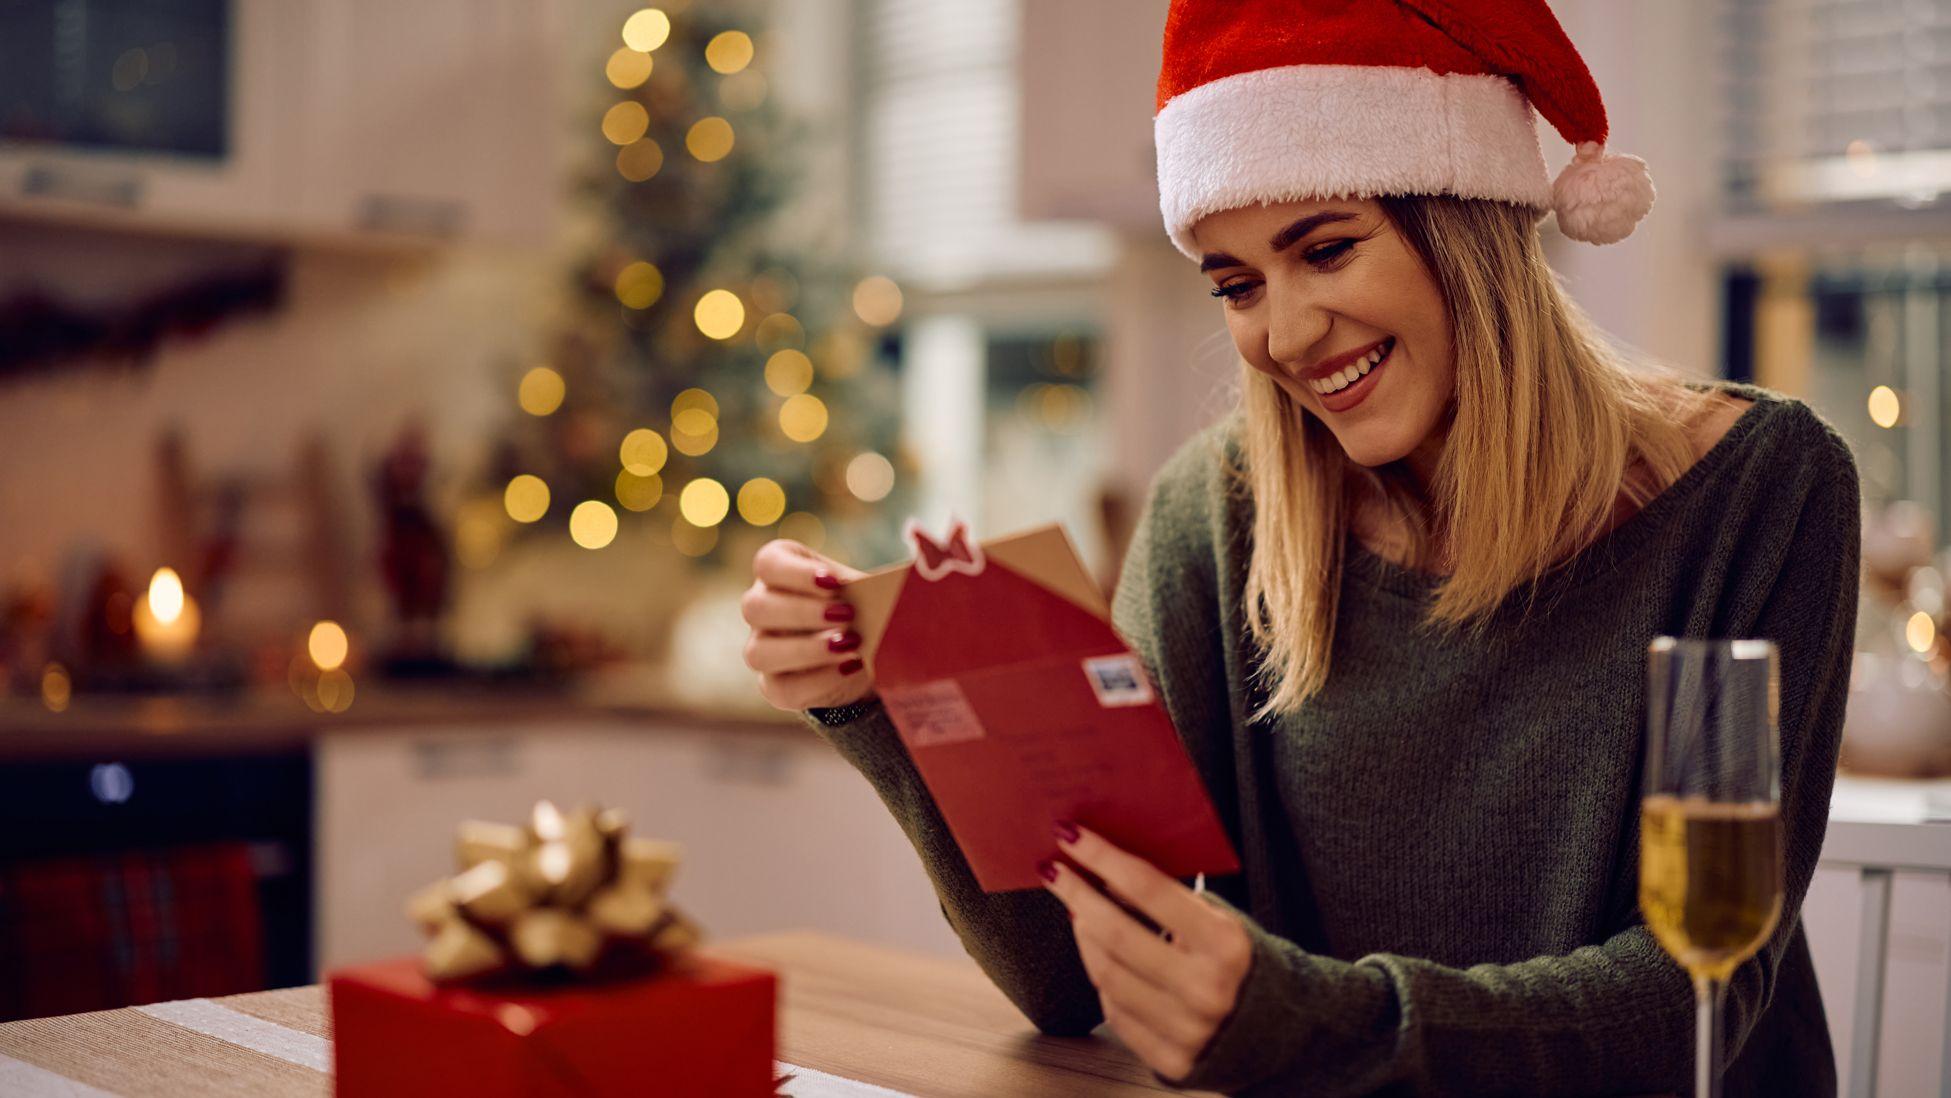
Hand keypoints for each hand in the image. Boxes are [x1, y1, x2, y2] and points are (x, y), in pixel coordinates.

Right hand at [742, 539, 876, 711]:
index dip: (796, 573)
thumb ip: (873, 585)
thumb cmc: (863, 608)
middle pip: (755, 607)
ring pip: (759, 652)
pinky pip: (783, 688)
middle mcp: (761, 609)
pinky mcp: (775, 686)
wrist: (867, 653)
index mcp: (779, 571)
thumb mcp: (868, 590)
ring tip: (850, 646)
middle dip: (802, 612)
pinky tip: (851, 669)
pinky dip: (820, 680)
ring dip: (806, 649)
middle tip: (847, 615)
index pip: (768, 563)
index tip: (833, 581)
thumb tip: (894, 584)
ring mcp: (762, 649)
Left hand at [1038, 822, 1250, 1082]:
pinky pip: (1115, 1012)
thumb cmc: (1241, 962)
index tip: (1070, 835)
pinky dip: (1103, 980)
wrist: (1278, 1030)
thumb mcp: (1222, 920)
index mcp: (1225, 944)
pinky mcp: (1171, 1060)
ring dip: (1084, 936)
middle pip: (1115, 933)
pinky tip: (1102, 958)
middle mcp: (1206, 989)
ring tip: (1079, 911)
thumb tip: (1105, 870)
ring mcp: (1187, 1029)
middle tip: (1055, 871)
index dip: (1103, 858)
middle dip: (1077, 895)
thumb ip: (1172, 900)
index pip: (1148, 889)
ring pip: (1106, 974)